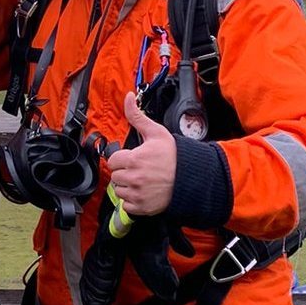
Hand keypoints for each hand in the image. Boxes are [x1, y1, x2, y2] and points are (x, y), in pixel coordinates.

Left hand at [104, 91, 175, 215]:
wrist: (192, 177)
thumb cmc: (174, 155)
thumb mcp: (156, 132)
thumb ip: (137, 115)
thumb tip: (128, 97)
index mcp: (135, 159)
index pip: (113, 161)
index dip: (122, 158)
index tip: (131, 158)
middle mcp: (134, 178)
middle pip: (115, 176)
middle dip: (124, 172)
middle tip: (138, 169)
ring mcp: (138, 194)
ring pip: (119, 191)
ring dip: (127, 186)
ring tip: (141, 180)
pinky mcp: (143, 207)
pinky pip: (127, 205)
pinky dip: (132, 200)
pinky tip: (143, 191)